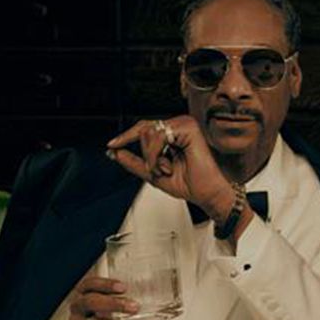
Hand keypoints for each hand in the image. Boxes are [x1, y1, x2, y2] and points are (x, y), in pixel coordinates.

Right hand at [52, 277, 153, 319]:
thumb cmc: (98, 317)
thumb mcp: (105, 305)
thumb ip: (119, 300)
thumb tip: (151, 298)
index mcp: (84, 294)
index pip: (90, 284)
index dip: (106, 284)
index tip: (124, 287)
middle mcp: (79, 308)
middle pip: (91, 302)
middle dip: (114, 304)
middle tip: (135, 306)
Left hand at [106, 116, 235, 220]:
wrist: (207, 195)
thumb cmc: (190, 184)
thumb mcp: (153, 173)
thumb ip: (134, 162)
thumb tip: (115, 152)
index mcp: (174, 134)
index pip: (145, 127)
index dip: (127, 135)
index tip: (112, 145)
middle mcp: (179, 126)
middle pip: (144, 129)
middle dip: (146, 155)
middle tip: (158, 170)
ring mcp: (185, 125)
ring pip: (149, 133)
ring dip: (152, 157)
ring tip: (166, 169)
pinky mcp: (189, 128)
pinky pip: (159, 136)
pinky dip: (156, 155)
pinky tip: (167, 166)